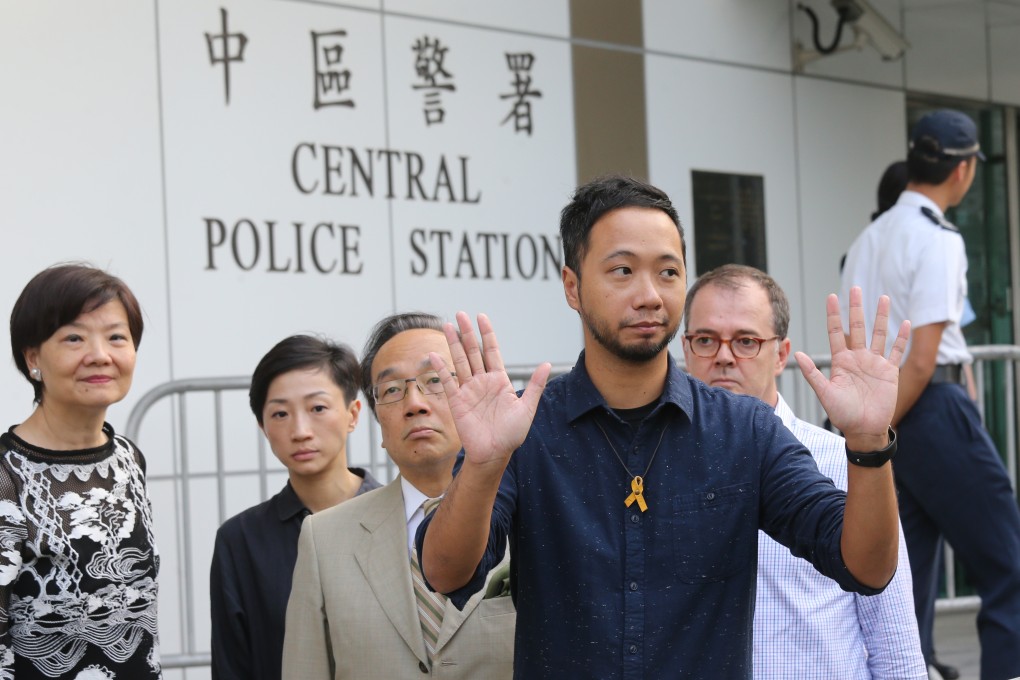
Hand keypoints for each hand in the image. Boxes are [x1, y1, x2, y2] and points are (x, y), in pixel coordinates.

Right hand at [429, 312, 550, 468]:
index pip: (492, 351)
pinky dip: (441, 368)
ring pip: (460, 361)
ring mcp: (468, 390)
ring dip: (453, 343)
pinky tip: (435, 355)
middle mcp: (482, 381)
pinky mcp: (457, 402)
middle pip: (473, 351)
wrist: (495, 453)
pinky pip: (447, 381)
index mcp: (499, 380)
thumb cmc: (512, 434)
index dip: (487, 334)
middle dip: (467, 332)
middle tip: (460, 314)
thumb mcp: (527, 408)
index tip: (481, 317)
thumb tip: (547, 364)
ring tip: (446, 325)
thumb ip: (535, 386)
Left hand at [795, 287, 908, 446]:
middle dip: (856, 308)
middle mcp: (858, 358)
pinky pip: (897, 351)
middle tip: (855, 288)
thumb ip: (812, 373)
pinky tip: (905, 322)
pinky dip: (901, 338)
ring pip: (878, 334)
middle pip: (857, 327)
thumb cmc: (843, 413)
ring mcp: (875, 363)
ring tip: (882, 297)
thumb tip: (797, 354)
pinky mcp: (890, 371)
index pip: (835, 332)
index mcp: (841, 361)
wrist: (864, 429)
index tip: (831, 297)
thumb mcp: (825, 393)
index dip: (833, 315)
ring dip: (881, 316)